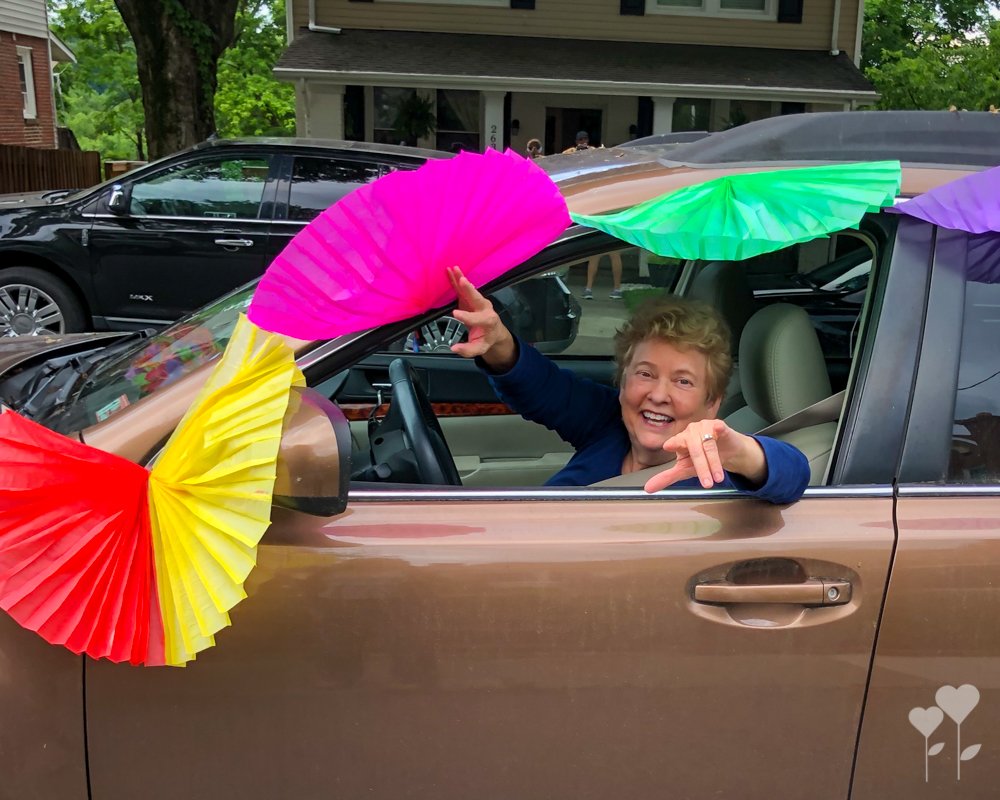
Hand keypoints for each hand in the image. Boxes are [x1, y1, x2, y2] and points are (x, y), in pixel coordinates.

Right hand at [447, 267, 516, 369]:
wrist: (494, 331)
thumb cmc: (487, 339)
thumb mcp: (479, 348)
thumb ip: (467, 350)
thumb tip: (454, 349)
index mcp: (488, 321)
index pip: (475, 318)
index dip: (465, 316)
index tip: (455, 314)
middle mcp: (484, 308)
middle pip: (476, 298)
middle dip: (468, 289)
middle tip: (462, 281)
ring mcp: (477, 302)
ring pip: (469, 289)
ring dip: (461, 279)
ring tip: (454, 269)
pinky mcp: (470, 298)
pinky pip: (463, 288)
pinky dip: (456, 279)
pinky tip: (450, 271)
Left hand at [643, 418, 766, 492]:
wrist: (726, 452)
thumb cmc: (703, 460)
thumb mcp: (685, 470)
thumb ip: (667, 477)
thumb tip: (647, 489)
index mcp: (680, 440)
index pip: (675, 443)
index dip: (672, 443)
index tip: (668, 446)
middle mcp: (690, 432)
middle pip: (694, 449)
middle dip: (701, 468)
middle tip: (707, 484)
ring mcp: (704, 427)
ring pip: (708, 444)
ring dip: (714, 462)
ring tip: (718, 478)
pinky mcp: (719, 425)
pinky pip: (719, 427)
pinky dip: (719, 429)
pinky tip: (719, 429)